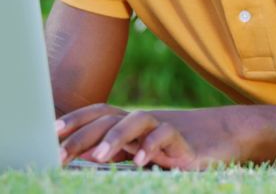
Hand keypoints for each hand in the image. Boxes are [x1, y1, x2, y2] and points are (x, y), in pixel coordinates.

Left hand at [56, 104, 251, 169]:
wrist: (226, 135)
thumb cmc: (178, 147)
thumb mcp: (142, 149)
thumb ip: (116, 150)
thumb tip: (82, 155)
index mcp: (130, 123)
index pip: (98, 114)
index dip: (75, 120)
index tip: (50, 132)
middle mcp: (143, 121)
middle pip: (109, 118)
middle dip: (83, 134)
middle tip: (60, 153)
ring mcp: (164, 127)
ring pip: (136, 120)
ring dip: (115, 137)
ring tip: (97, 157)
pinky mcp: (185, 141)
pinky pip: (166, 136)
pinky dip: (151, 146)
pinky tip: (139, 161)